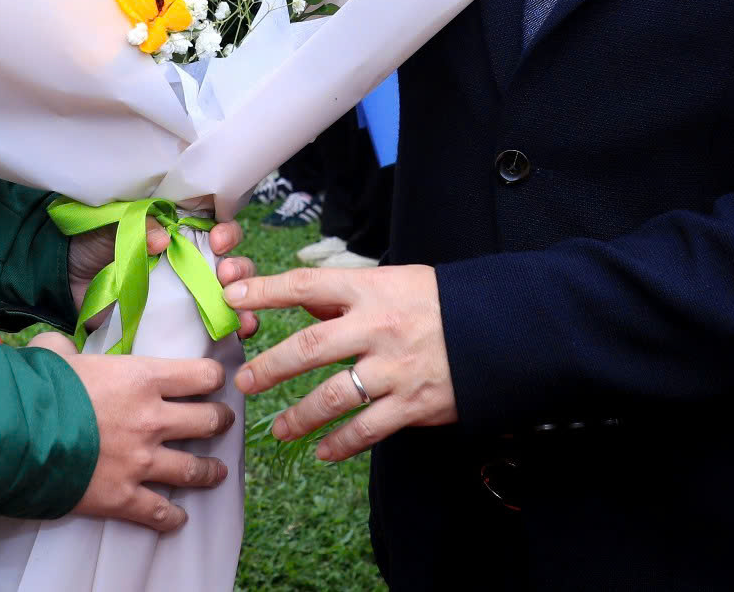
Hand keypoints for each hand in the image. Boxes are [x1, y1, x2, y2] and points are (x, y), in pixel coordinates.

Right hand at [32, 335, 233, 532]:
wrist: (16, 435)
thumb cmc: (37, 389)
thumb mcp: (55, 355)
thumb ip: (66, 348)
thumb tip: (60, 347)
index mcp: (142, 378)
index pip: (201, 375)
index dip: (212, 377)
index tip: (214, 381)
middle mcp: (152, 420)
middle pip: (208, 421)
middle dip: (220, 421)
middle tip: (222, 421)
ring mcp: (141, 462)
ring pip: (193, 469)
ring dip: (210, 471)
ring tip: (218, 472)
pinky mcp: (123, 497)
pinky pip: (159, 513)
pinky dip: (172, 518)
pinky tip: (178, 519)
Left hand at [68, 216, 255, 339]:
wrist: (63, 283)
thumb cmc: (90, 246)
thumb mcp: (112, 228)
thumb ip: (138, 228)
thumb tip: (164, 238)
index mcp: (177, 233)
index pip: (214, 229)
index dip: (225, 232)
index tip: (218, 240)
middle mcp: (188, 262)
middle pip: (229, 263)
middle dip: (239, 269)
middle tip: (226, 276)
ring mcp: (185, 295)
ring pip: (229, 296)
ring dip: (244, 302)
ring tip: (239, 312)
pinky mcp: (178, 323)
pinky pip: (212, 326)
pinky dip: (231, 329)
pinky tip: (239, 335)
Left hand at [227, 264, 456, 460]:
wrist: (501, 329)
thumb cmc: (441, 302)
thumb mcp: (395, 281)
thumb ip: (348, 294)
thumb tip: (303, 301)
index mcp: (371, 288)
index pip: (306, 285)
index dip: (264, 290)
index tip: (231, 296)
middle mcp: (378, 327)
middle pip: (309, 346)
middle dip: (271, 366)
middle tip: (244, 381)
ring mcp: (395, 368)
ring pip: (333, 397)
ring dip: (299, 416)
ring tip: (279, 429)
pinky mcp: (413, 404)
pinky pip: (368, 430)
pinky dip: (341, 444)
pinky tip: (323, 451)